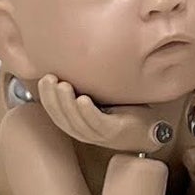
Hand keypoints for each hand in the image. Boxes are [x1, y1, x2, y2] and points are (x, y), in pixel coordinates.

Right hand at [32, 75, 169, 153]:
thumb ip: (85, 88)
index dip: (47, 97)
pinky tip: (82, 99)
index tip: (45, 78)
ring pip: (76, 120)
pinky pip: (97, 122)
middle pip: (62, 117)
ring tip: (63, 85)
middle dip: (52, 97)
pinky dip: (88, 112)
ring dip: (67, 103)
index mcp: (77, 124)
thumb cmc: (122, 111)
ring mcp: (99, 134)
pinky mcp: (114, 132)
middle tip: (50, 78)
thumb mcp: (99, 99)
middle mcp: (84, 131)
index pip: (55, 113)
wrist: (149, 129)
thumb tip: (72, 61)